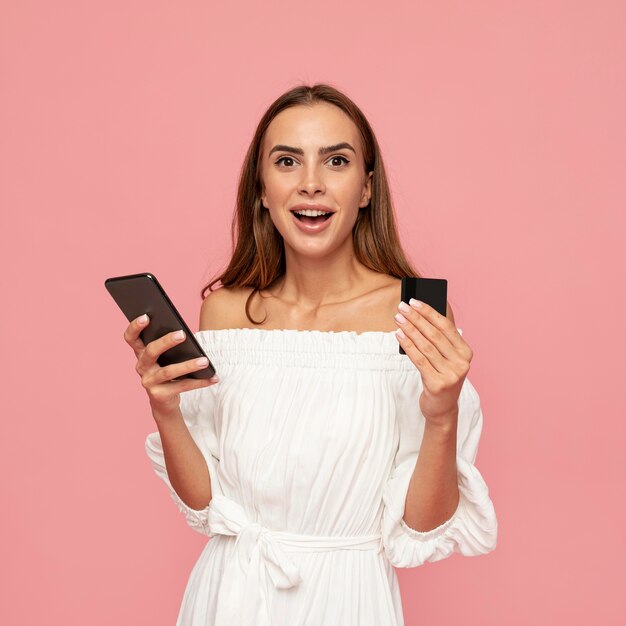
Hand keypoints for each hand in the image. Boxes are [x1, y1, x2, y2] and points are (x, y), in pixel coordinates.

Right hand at [123, 314, 218, 417]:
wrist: (164, 401)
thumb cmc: (168, 372)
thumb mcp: (167, 358)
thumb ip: (171, 346)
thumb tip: (185, 334)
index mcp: (141, 353)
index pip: (131, 338)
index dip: (135, 327)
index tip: (146, 316)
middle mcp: (142, 367)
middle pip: (151, 351)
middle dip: (166, 341)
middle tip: (182, 334)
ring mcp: (149, 382)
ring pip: (168, 371)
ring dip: (189, 365)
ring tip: (205, 361)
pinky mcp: (159, 395)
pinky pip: (181, 386)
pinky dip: (199, 382)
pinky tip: (213, 378)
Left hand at [394, 299, 472, 428]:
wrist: (442, 409)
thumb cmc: (441, 378)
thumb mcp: (445, 359)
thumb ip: (438, 341)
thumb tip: (417, 316)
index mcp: (466, 352)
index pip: (446, 326)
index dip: (429, 312)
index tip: (414, 301)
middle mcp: (461, 363)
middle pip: (434, 335)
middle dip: (416, 318)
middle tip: (402, 307)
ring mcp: (451, 374)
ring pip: (425, 346)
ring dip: (409, 329)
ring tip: (398, 319)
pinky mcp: (437, 384)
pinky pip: (419, 360)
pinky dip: (407, 345)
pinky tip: (399, 335)